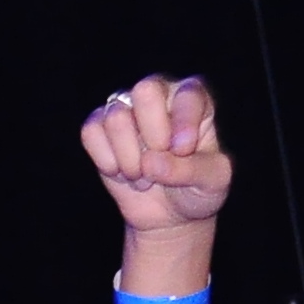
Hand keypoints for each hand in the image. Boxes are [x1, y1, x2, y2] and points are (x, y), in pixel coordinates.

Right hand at [81, 76, 231, 237]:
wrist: (169, 214)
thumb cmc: (197, 189)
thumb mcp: (212, 183)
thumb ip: (191, 170)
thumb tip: (151, 161)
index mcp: (192, 99)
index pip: (187, 94)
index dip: (184, 123)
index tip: (183, 151)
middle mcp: (158, 95)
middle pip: (146, 90)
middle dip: (154, 134)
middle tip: (161, 158)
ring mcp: (125, 109)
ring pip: (116, 117)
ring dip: (131, 158)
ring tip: (145, 174)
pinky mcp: (98, 128)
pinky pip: (91, 133)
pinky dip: (107, 161)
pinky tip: (122, 173)